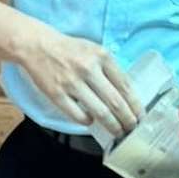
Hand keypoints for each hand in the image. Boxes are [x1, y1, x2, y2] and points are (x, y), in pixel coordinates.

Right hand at [17, 26, 142, 136]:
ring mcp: (72, 82)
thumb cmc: (70, 49)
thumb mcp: (95, 50)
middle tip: (132, 128)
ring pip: (99, 111)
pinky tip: (91, 122)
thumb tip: (126, 95)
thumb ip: (109, 69)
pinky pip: (77, 115)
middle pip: (115, 101)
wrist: (37, 46)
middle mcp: (89, 69)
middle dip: (127, 119)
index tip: (141, 116)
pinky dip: (87, 121)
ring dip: (111, 125)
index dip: (135, 104)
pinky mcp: (56, 94)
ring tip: (117, 132)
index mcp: (102, 56)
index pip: (125, 85)